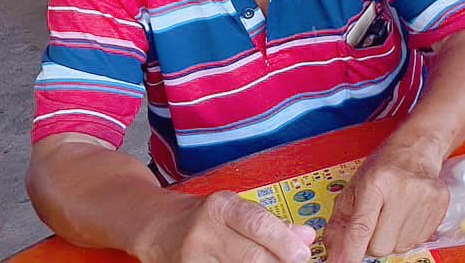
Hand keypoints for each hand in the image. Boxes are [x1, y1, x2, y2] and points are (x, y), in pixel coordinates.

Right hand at [140, 191, 316, 262]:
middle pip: (250, 256)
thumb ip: (272, 223)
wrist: (157, 227)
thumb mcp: (236, 209)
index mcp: (220, 207)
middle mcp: (204, 233)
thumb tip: (306, 237)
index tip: (303, 253)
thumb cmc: (203, 216)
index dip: (284, 241)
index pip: (258, 223)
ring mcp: (193, 259)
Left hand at [324, 141, 450, 262]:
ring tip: (394, 214)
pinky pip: (418, 241)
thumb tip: (334, 255)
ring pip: (400, 247)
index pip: (361, 228)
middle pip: (381, 246)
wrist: (417, 149)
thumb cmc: (383, 168)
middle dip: (374, 241)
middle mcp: (403, 188)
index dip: (350, 253)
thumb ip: (340, 225)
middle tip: (377, 219)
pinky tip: (409, 213)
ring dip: (393, 238)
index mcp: (376, 182)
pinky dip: (409, 234)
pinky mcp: (441, 204)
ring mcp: (425, 197)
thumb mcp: (353, 189)